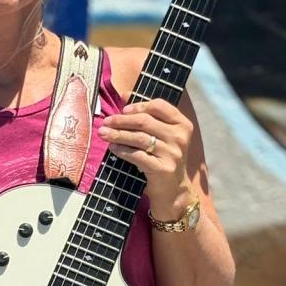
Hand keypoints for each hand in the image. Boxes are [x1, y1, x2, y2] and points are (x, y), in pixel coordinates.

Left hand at [98, 99, 193, 217]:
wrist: (173, 189)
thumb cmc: (164, 158)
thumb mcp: (161, 135)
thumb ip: (146, 115)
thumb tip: (124, 95)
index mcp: (182, 124)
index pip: (159, 106)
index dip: (139, 105)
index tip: (124, 109)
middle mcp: (180, 137)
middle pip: (145, 121)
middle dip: (122, 120)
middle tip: (106, 121)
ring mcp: (173, 153)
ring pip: (139, 138)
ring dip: (118, 134)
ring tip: (103, 133)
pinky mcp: (163, 169)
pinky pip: (137, 155)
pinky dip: (122, 151)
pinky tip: (113, 148)